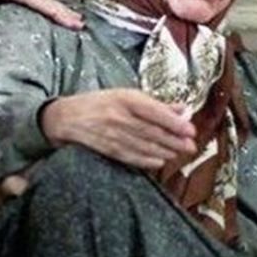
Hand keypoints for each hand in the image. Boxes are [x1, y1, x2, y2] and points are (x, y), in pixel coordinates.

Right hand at [0, 0, 83, 29]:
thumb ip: (1, 17)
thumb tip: (5, 31)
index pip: (40, 4)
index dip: (54, 13)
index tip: (66, 22)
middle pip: (48, 3)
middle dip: (64, 14)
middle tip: (79, 24)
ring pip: (46, 2)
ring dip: (62, 13)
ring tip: (76, 23)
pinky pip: (35, 2)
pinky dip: (48, 10)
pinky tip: (59, 17)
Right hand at [41, 88, 196, 168]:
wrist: (65, 117)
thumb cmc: (100, 103)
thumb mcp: (126, 95)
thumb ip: (155, 103)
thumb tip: (182, 109)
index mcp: (125, 99)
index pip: (155, 112)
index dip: (174, 123)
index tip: (190, 129)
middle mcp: (119, 116)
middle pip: (152, 131)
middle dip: (174, 140)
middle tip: (190, 146)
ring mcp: (112, 134)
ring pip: (143, 145)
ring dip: (164, 150)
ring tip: (178, 153)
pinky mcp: (106, 148)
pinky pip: (130, 156)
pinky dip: (146, 160)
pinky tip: (160, 161)